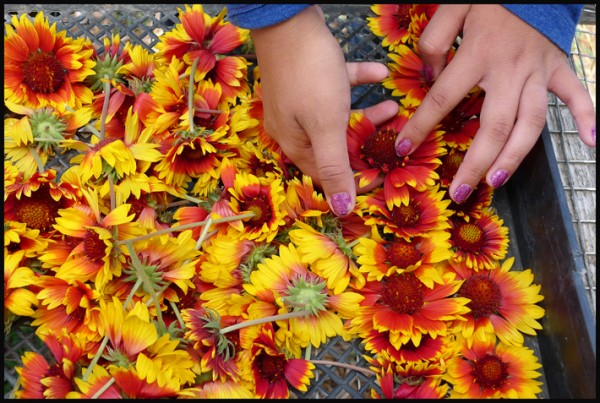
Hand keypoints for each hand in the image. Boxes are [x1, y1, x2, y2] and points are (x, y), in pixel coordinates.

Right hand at [250, 5, 397, 215]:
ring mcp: (299, 100)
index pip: (326, 175)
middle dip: (365, 145)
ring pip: (338, 117)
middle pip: (334, 146)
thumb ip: (335, 166)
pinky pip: (337, 86)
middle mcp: (294, 126)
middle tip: (392, 143)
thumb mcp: (326, 125)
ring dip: (367, 114)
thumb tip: (342, 210)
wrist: (288, 19)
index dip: (354, 180)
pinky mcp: (307, 75)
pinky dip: (357, 83)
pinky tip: (379, 73)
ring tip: (393, 108)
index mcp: (294, 143)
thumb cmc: (308, 75)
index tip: (382, 177)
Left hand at [394, 4, 595, 202]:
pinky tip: (590, 141)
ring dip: (514, 156)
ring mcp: (537, 72)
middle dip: (475, 162)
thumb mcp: (452, 9)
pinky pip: (576, 95)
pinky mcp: (558, 68)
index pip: (442, 97)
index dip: (421, 125)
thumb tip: (431, 77)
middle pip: (494, 125)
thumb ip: (435, 42)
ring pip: (530, 123)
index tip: (404, 148)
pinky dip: (587, 116)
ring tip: (496, 182)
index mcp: (478, 53)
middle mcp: (509, 70)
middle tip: (459, 191)